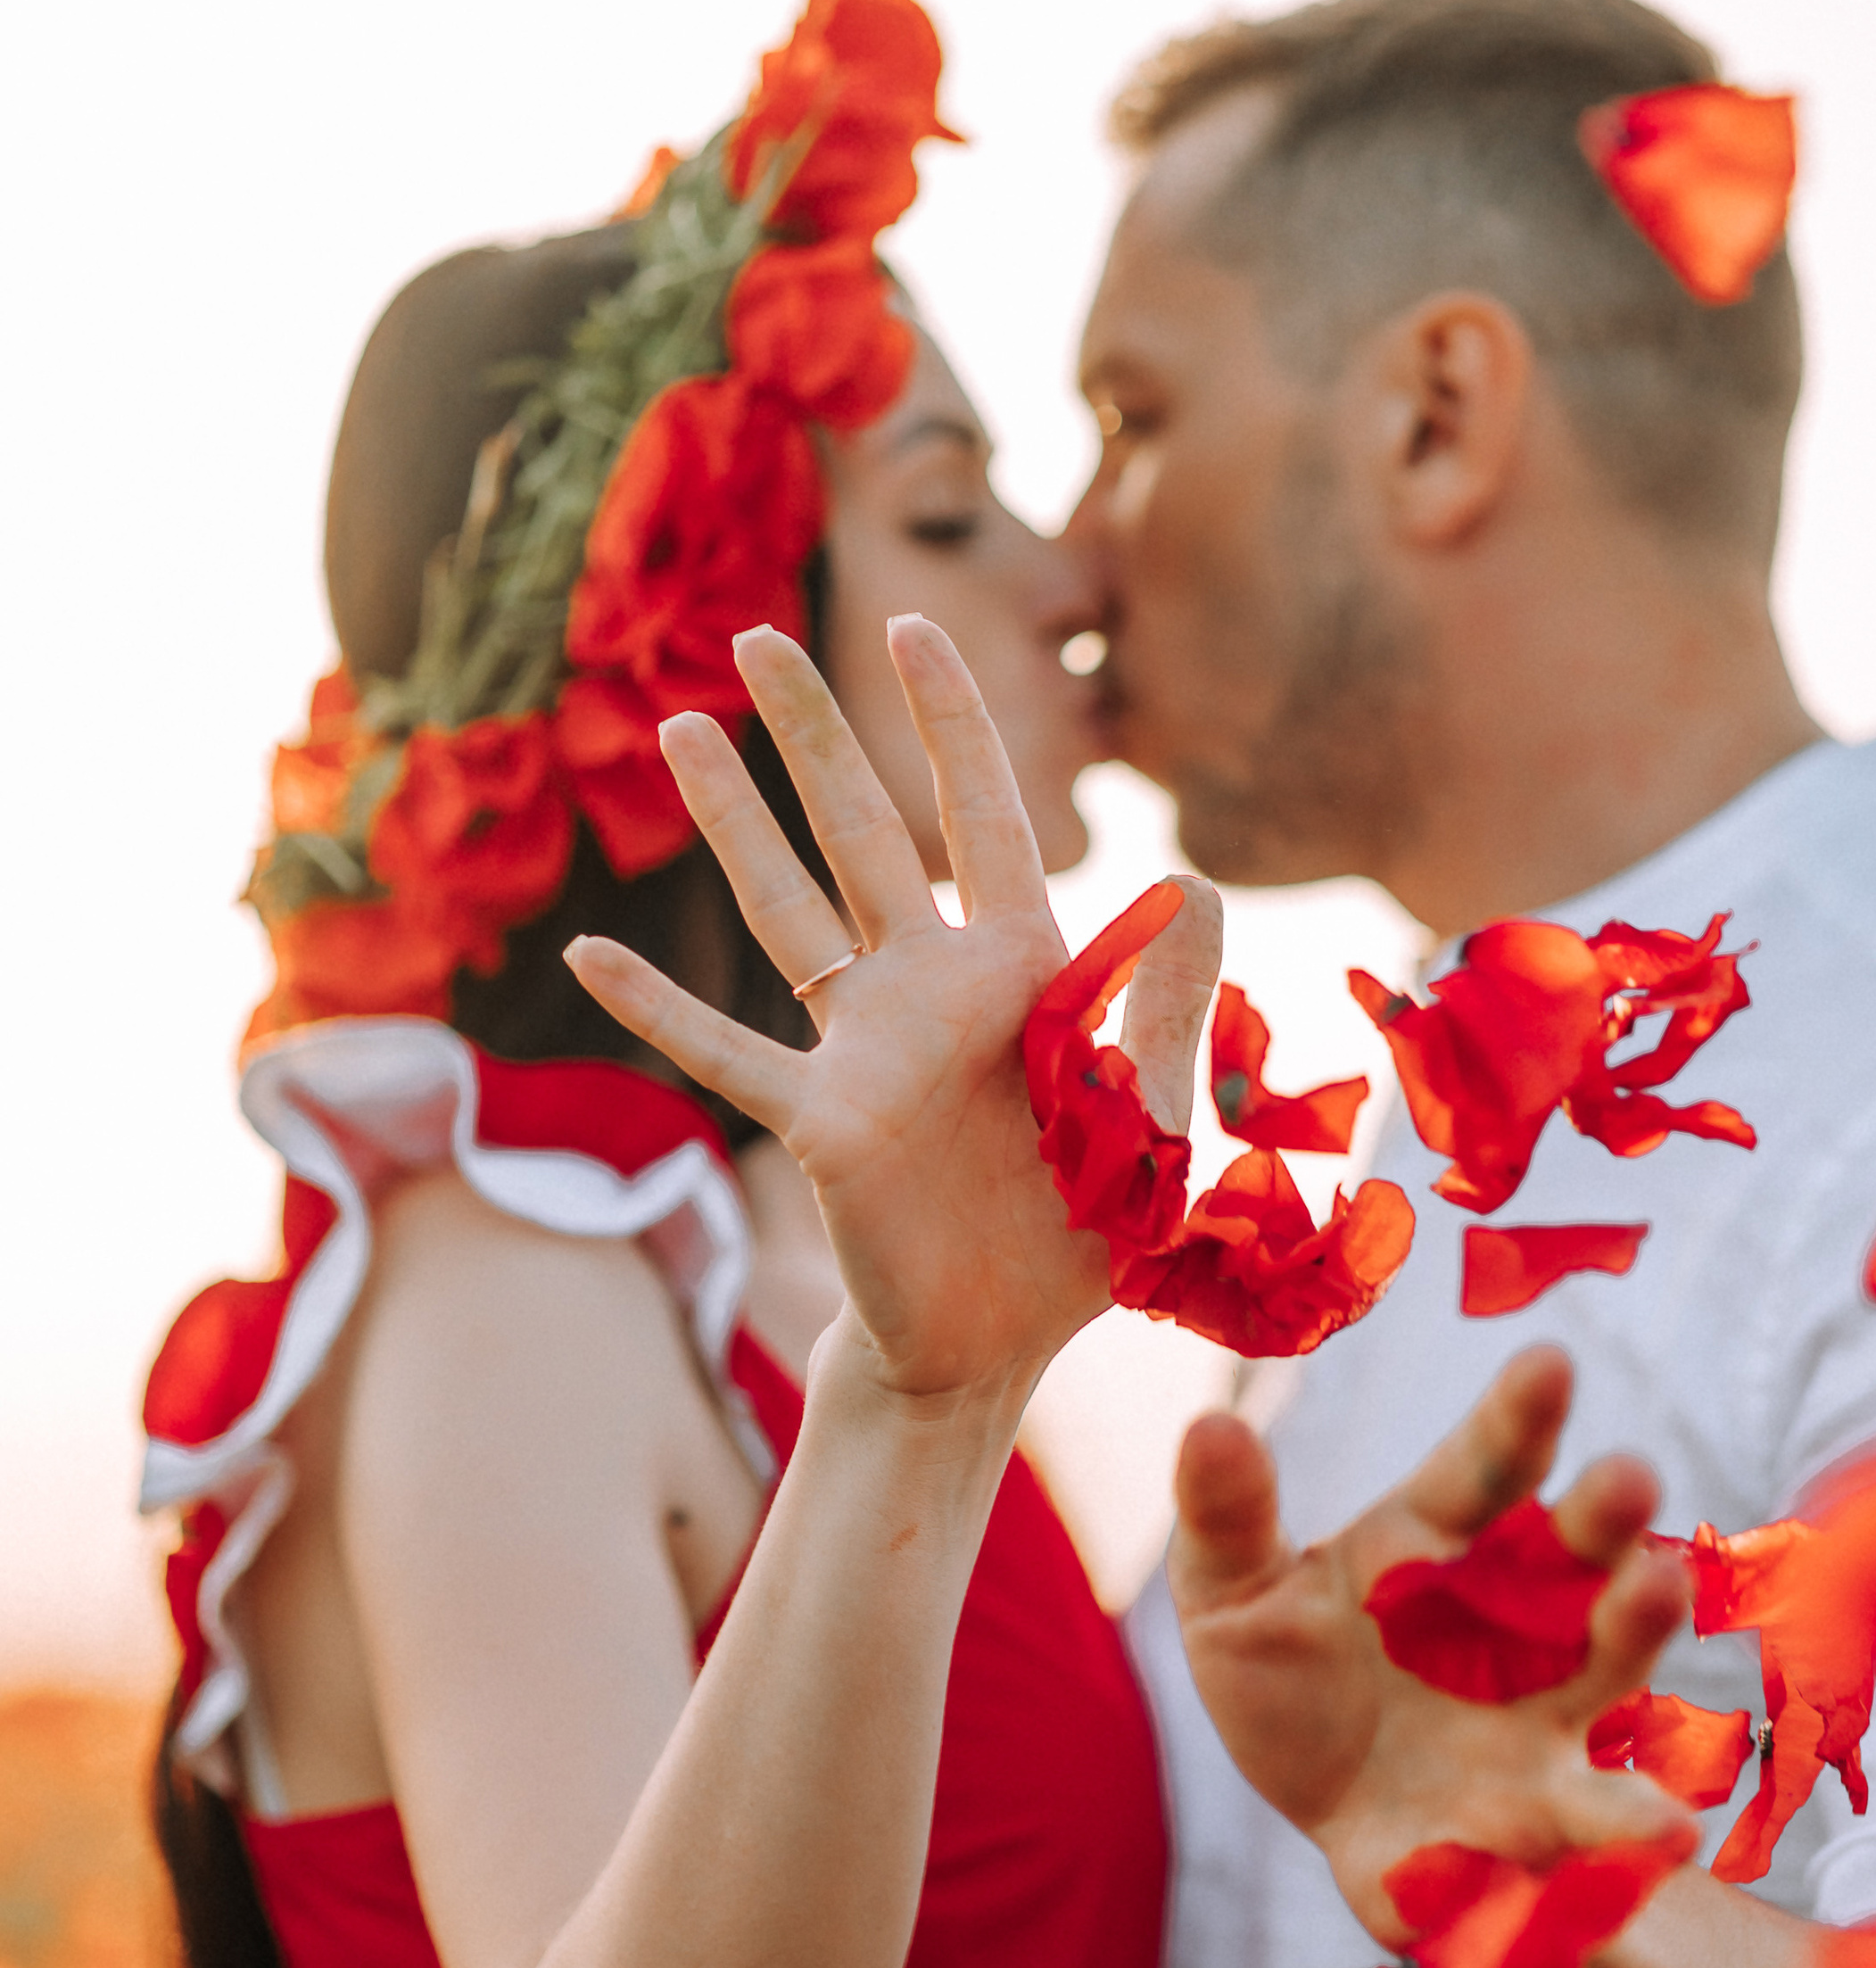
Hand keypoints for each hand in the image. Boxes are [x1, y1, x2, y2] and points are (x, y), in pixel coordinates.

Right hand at [567, 618, 1220, 1403]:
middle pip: (862, 830)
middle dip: (811, 731)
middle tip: (753, 635)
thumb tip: (1195, 880)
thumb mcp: (1160, 1119)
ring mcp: (863, 1045)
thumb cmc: (1086, 1229)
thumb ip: (1173, 1006)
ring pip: (786, 907)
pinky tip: (589, 953)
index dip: (950, 722)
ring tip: (677, 727)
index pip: (984, 817)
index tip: (912, 626)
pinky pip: (726, 1051)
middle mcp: (930, 985)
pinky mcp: (819, 1119)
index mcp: (1023, 969)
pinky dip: (657, 1006)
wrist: (1008, 1341)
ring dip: (733, 820)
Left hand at [1170, 1347, 1694, 1945]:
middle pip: (1576, 1553)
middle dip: (1607, 1516)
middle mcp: (1519, 1618)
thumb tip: (1209, 1428)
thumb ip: (1228, 1519)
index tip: (1549, 1362)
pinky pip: (1587, 1825)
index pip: (1485, 1467)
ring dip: (1637, 1637)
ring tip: (1660, 1599)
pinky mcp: (1543, 1821)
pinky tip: (1667, 1833)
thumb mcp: (1232, 1597)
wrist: (1324, 1812)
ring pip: (1605, 1672)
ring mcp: (1543, 1718)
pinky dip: (1629, 1828)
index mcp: (1441, 1543)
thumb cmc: (1290, 1678)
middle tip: (1629, 1476)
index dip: (1518, 1417)